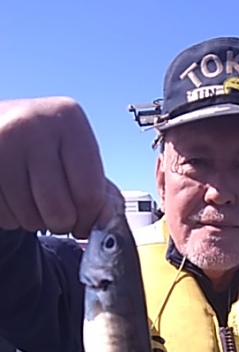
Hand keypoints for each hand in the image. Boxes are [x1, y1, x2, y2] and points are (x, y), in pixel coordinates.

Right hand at [0, 97, 118, 237]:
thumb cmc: (45, 147)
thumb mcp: (78, 156)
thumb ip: (101, 191)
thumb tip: (106, 219)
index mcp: (68, 119)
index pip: (90, 194)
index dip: (89, 219)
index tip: (83, 220)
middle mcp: (33, 125)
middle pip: (60, 212)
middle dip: (61, 223)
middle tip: (55, 208)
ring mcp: (2, 143)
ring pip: (30, 219)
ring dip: (34, 221)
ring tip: (31, 196)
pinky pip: (5, 217)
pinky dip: (11, 217)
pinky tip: (13, 195)